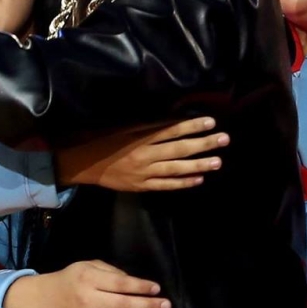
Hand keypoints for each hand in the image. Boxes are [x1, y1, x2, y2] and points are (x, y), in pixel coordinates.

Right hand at [3, 261, 166, 307]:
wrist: (45, 299)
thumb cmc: (70, 279)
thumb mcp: (87, 266)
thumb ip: (110, 271)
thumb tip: (135, 284)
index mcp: (88, 279)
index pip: (120, 284)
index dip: (141, 287)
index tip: (156, 288)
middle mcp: (88, 300)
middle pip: (124, 305)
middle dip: (148, 306)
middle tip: (165, 306)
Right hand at [55, 116, 226, 191]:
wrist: (82, 164)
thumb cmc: (101, 140)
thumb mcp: (121, 128)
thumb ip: (146, 127)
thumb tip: (172, 122)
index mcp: (139, 137)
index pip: (171, 129)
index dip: (192, 125)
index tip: (211, 122)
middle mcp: (145, 154)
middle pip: (179, 148)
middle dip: (203, 144)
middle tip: (224, 139)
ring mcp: (144, 172)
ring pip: (177, 168)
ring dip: (199, 165)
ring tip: (218, 162)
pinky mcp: (142, 186)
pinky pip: (166, 185)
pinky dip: (183, 183)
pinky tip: (199, 179)